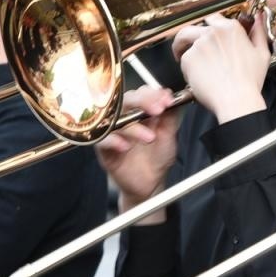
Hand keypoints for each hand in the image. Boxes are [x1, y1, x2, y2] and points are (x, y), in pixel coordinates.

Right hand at [96, 86, 181, 213]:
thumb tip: (173, 98)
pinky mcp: (104, 147)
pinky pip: (102, 139)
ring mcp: (113, 131)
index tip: (166, 100)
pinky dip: (113, 140)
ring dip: (133, 126)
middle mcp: (126, 117)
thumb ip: (170, 117)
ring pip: (115, 118)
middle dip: (143, 102)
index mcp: (142, 111)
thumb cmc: (157, 158)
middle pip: (126, 100)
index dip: (154, 94)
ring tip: (149, 137)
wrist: (149, 184)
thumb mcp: (169, 136)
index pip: (143, 93)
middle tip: (157, 110)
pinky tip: (125, 146)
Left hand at [174, 13, 270, 122]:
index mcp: (231, 29)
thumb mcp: (262, 54)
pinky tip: (196, 76)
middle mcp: (213, 33)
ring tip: (183, 56)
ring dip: (182, 47)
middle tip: (189, 46)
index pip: (214, 18)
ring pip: (184, 40)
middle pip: (194, 27)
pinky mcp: (188, 58)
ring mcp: (199, 44)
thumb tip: (259, 19)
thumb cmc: (249, 82)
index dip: (209, 27)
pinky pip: (183, 59)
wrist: (237, 100)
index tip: (208, 35)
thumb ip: (259, 32)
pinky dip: (187, 67)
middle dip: (190, 36)